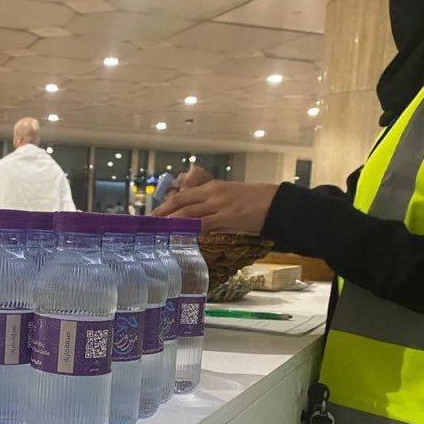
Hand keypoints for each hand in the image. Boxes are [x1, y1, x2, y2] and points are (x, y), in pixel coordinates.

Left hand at [152, 180, 279, 234]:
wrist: (278, 202)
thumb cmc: (254, 203)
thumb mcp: (228, 200)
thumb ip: (211, 209)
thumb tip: (195, 224)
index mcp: (211, 188)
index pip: (181, 195)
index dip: (164, 205)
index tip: (151, 216)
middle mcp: (212, 193)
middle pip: (180, 201)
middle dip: (161, 213)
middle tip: (146, 224)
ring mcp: (220, 204)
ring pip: (189, 212)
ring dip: (170, 222)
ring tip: (156, 231)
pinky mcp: (229, 216)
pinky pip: (206, 223)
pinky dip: (191, 229)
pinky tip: (181, 236)